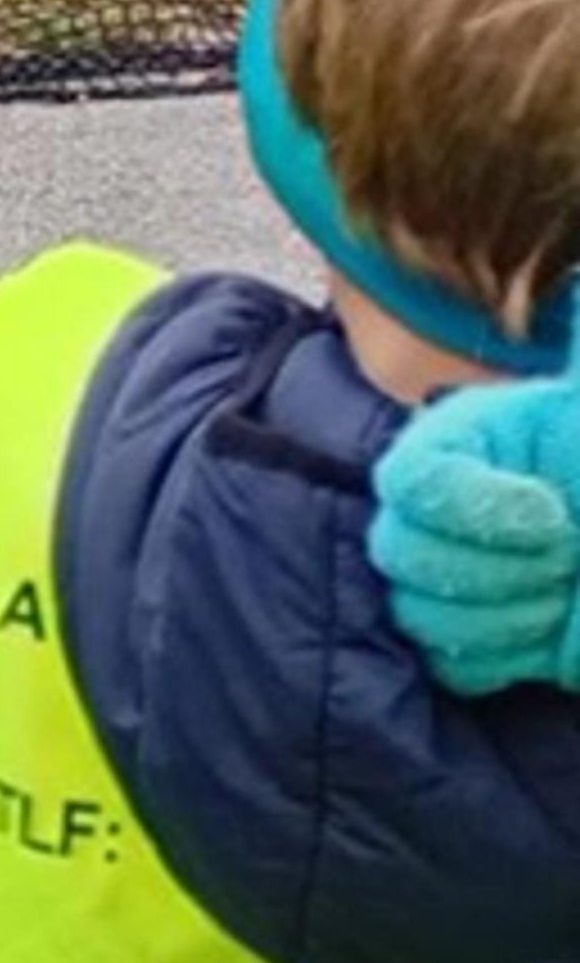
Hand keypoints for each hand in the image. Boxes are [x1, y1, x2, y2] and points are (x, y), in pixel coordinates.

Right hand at [371, 366, 579, 695]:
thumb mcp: (578, 415)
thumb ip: (574, 357)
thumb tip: (574, 300)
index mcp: (466, 442)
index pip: (411, 482)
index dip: (475, 508)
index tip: (553, 515)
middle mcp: (442, 507)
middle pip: (400, 551)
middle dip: (495, 568)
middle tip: (567, 555)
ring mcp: (453, 574)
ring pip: (420, 613)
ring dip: (506, 614)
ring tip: (565, 593)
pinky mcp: (478, 639)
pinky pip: (452, 662)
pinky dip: (504, 655)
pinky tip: (551, 629)